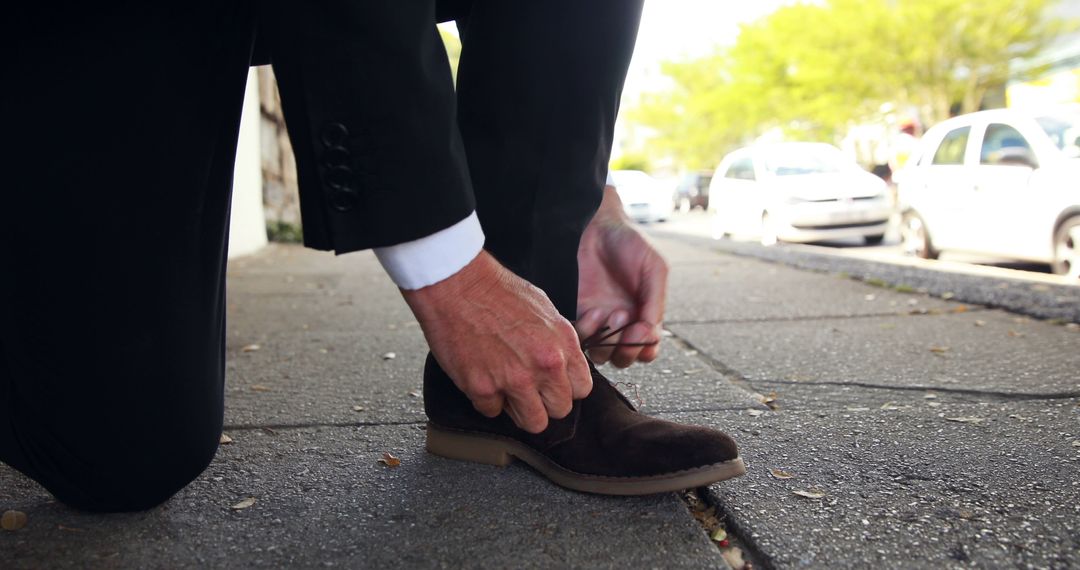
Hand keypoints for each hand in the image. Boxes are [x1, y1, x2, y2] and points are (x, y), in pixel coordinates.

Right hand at [402, 251, 591, 433]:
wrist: (457, 284)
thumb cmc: (496, 291)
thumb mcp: (544, 309)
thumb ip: (558, 342)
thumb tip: (563, 366)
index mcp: (562, 344)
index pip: (581, 389)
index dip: (565, 387)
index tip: (552, 383)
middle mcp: (544, 365)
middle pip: (559, 410)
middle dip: (544, 402)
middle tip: (528, 389)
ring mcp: (514, 380)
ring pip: (533, 423)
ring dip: (519, 409)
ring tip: (506, 390)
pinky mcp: (482, 388)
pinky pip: (492, 412)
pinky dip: (486, 399)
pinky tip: (481, 376)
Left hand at [576, 185, 667, 367]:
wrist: (594, 223)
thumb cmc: (628, 242)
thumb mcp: (654, 268)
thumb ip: (656, 302)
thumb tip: (651, 335)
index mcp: (642, 315)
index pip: (646, 349)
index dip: (645, 349)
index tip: (642, 332)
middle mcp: (619, 323)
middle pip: (623, 358)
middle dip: (626, 349)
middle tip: (625, 323)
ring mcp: (596, 320)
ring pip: (600, 354)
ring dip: (607, 340)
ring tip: (610, 313)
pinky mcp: (574, 313)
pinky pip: (578, 338)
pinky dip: (587, 331)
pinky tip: (594, 310)